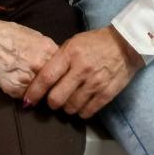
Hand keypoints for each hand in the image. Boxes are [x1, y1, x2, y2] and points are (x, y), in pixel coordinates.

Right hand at [0, 21, 58, 98]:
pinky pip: (25, 96)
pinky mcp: (15, 89)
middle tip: (45, 84)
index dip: (61, 73)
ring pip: (40, 92)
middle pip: (55, 82)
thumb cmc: (7, 34)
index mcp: (47, 49)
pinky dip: (23, 92)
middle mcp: (40, 65)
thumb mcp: (34, 36)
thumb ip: (47, 49)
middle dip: (51, 84)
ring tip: (26, 79)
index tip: (58, 77)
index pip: (64, 68)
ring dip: (37, 90)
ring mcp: (28, 78)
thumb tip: (58, 60)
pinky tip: (15, 80)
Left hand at [23, 27, 143, 118]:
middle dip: (51, 103)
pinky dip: (81, 112)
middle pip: (57, 98)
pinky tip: (81, 105)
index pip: (47, 77)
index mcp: (70, 53)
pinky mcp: (107, 93)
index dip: (34, 92)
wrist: (126, 44)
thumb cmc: (95, 43)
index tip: (27, 101)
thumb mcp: (73, 43)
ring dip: (66, 108)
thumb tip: (41, 79)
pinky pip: (87, 112)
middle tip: (53, 100)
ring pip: (71, 107)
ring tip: (69, 101)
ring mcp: (95, 82)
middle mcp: (81, 69)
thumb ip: (58, 60)